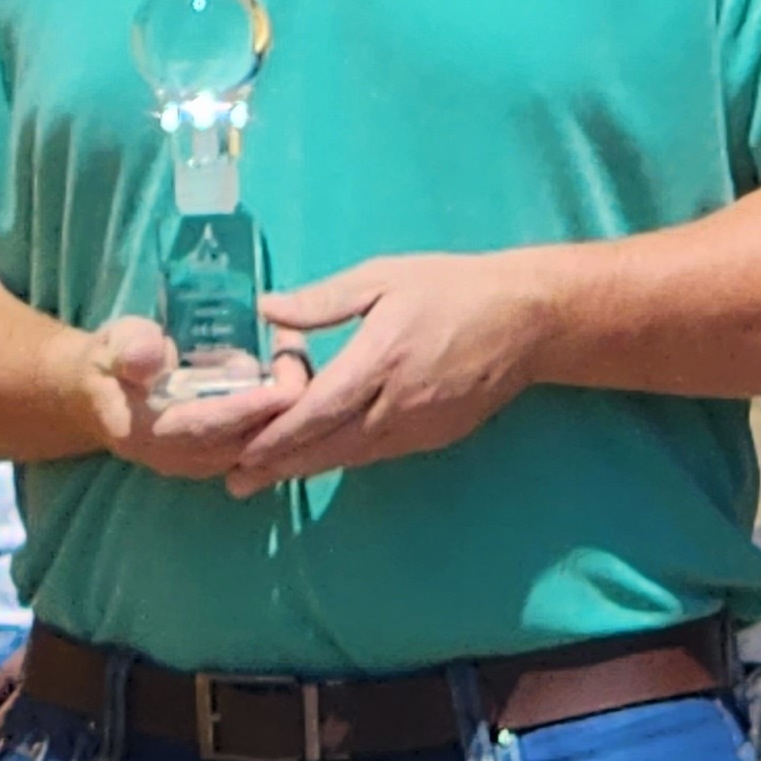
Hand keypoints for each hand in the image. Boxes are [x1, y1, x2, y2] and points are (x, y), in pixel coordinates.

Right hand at [76, 315, 311, 486]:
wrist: (99, 394)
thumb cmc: (110, 361)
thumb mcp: (113, 344)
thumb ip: (132, 349)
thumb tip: (151, 354)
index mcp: (146, 432)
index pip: (207, 426)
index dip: (250, 407)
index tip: (287, 381)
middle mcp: (178, 458)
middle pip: (244, 443)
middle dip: (282, 405)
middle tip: (298, 351)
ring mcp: (200, 463)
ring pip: (259, 448)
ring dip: (287, 409)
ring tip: (297, 353)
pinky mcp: (217, 458)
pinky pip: (260, 446)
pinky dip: (281, 416)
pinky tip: (290, 374)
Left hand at [220, 251, 557, 492]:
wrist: (525, 320)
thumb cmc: (449, 288)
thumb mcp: (383, 278)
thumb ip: (323, 300)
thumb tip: (266, 309)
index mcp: (380, 359)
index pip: (318, 409)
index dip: (277, 435)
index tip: (239, 449)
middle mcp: (397, 403)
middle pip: (328, 446)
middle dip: (279, 465)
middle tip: (235, 482)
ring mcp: (418, 426)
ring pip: (352, 456)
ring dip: (307, 468)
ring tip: (265, 477)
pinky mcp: (434, 437)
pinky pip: (378, 453)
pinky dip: (343, 459)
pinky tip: (320, 459)